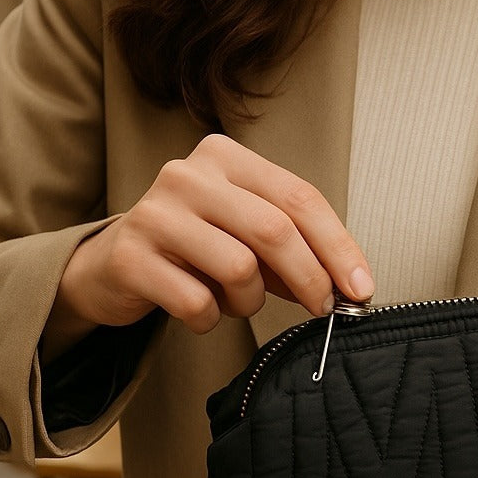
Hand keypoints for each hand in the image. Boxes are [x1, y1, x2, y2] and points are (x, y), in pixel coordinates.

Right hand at [42, 133, 372, 358]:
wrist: (115, 266)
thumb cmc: (199, 251)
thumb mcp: (249, 236)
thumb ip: (297, 248)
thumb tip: (352, 287)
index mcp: (226, 158)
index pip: (300, 198)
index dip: (339, 248)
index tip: (362, 289)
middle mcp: (187, 175)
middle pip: (274, 231)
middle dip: (311, 279)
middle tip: (322, 309)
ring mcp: (155, 213)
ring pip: (239, 269)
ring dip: (249, 301)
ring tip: (233, 300)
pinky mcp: (131, 257)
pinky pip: (198, 303)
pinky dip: (211, 319)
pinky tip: (200, 310)